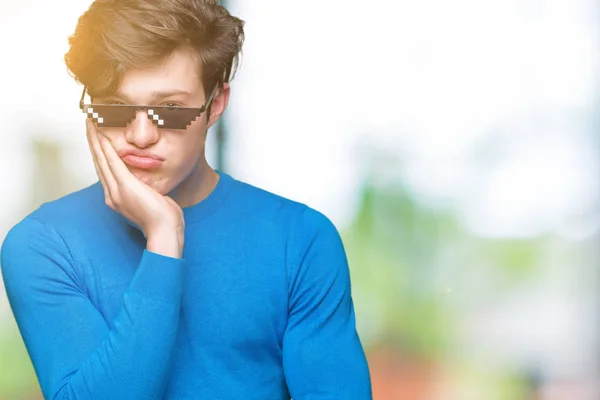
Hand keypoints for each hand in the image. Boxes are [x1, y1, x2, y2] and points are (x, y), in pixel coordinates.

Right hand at [87, 125, 183, 256]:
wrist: (165, 231)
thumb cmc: (163, 219)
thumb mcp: (152, 200)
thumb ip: (146, 189)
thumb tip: (149, 183)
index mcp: (117, 197)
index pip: (105, 170)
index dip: (99, 152)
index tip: (96, 137)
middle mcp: (112, 194)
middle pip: (98, 162)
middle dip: (92, 142)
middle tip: (88, 124)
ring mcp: (117, 191)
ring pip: (101, 160)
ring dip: (95, 140)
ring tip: (90, 124)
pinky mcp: (125, 186)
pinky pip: (112, 162)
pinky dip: (106, 147)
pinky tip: (101, 134)